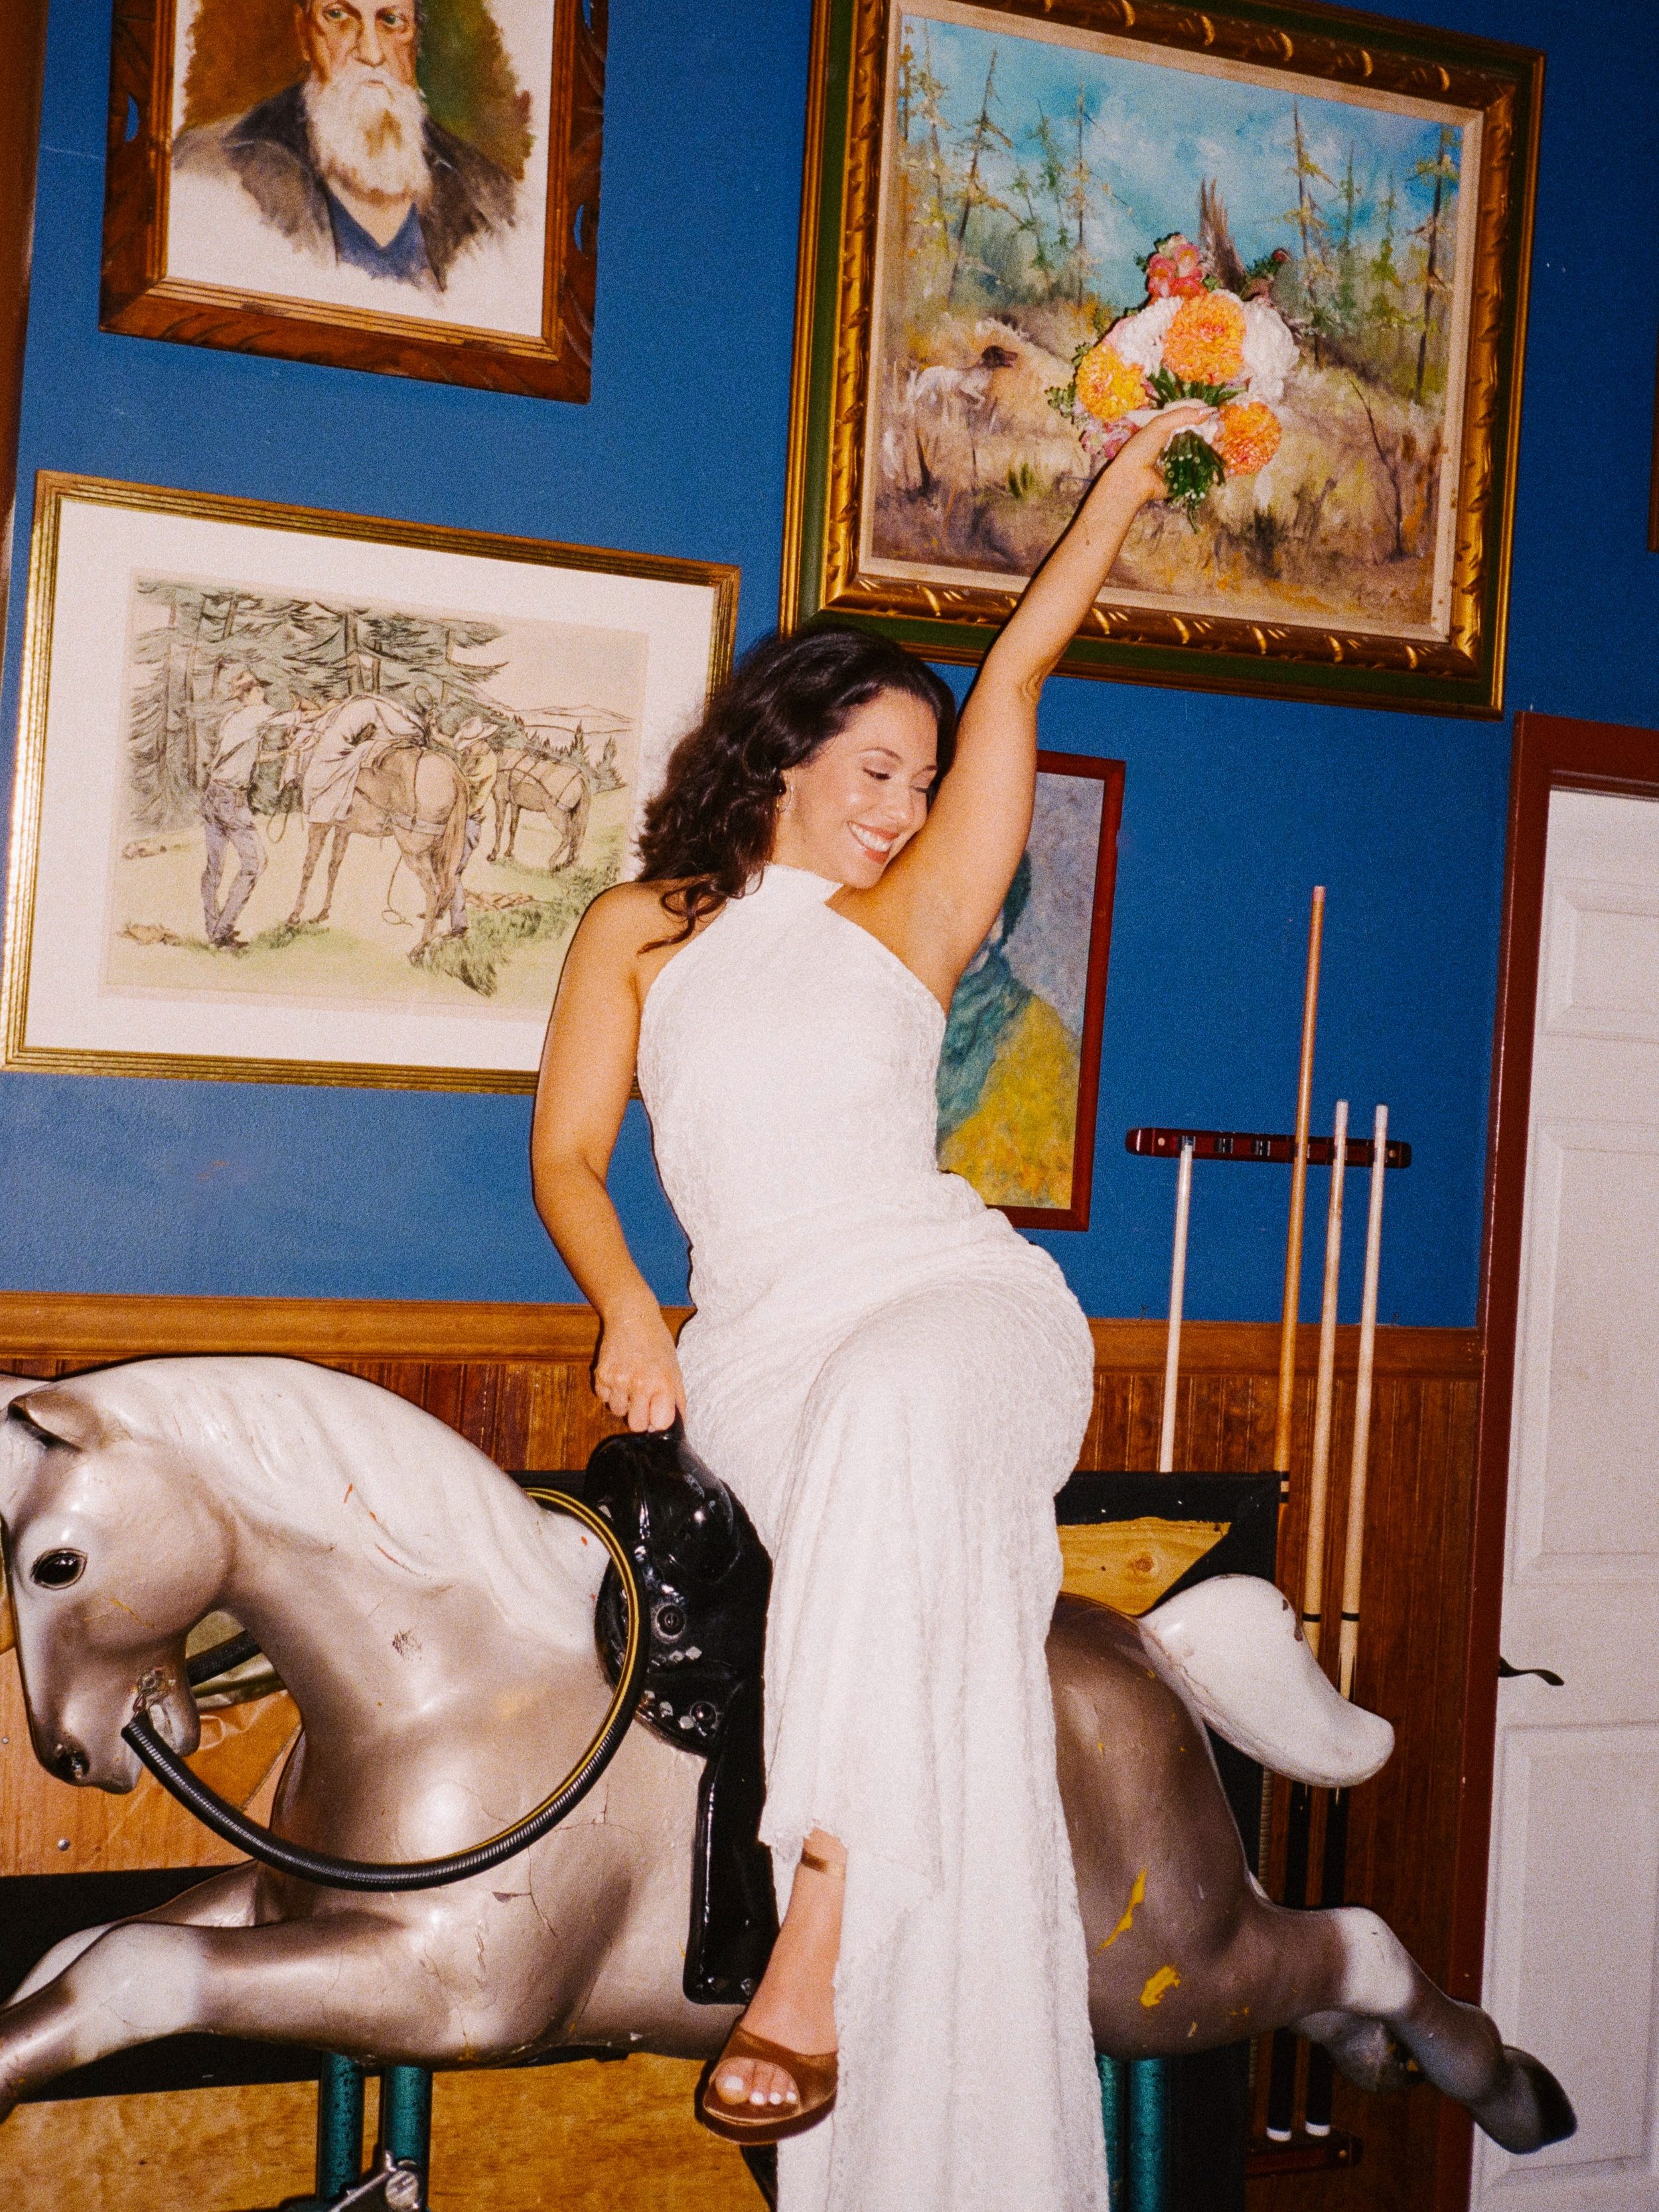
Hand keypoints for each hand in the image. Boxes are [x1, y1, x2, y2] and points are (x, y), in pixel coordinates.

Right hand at [594, 1304, 685, 1432]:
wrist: (631, 1316)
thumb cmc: (657, 1343)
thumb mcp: (674, 1369)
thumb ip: (676, 1399)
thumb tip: (677, 1426)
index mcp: (662, 1384)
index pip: (660, 1424)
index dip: (659, 1421)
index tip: (658, 1413)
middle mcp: (639, 1384)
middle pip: (636, 1425)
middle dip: (640, 1417)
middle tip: (643, 1400)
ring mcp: (618, 1380)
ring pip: (617, 1412)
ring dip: (624, 1403)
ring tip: (630, 1382)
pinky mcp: (600, 1375)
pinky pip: (603, 1399)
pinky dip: (610, 1392)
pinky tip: (618, 1375)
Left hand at [1105, 403, 1213, 509]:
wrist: (1132, 479)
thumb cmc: (1142, 448)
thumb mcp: (1160, 425)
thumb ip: (1183, 415)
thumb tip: (1208, 411)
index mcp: (1169, 432)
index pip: (1191, 423)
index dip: (1205, 421)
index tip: (1215, 419)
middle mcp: (1176, 447)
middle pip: (1200, 439)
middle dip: (1212, 435)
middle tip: (1219, 434)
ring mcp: (1181, 464)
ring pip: (1203, 456)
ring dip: (1214, 451)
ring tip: (1219, 447)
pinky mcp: (1184, 480)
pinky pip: (1201, 475)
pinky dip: (1213, 472)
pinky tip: (1223, 467)